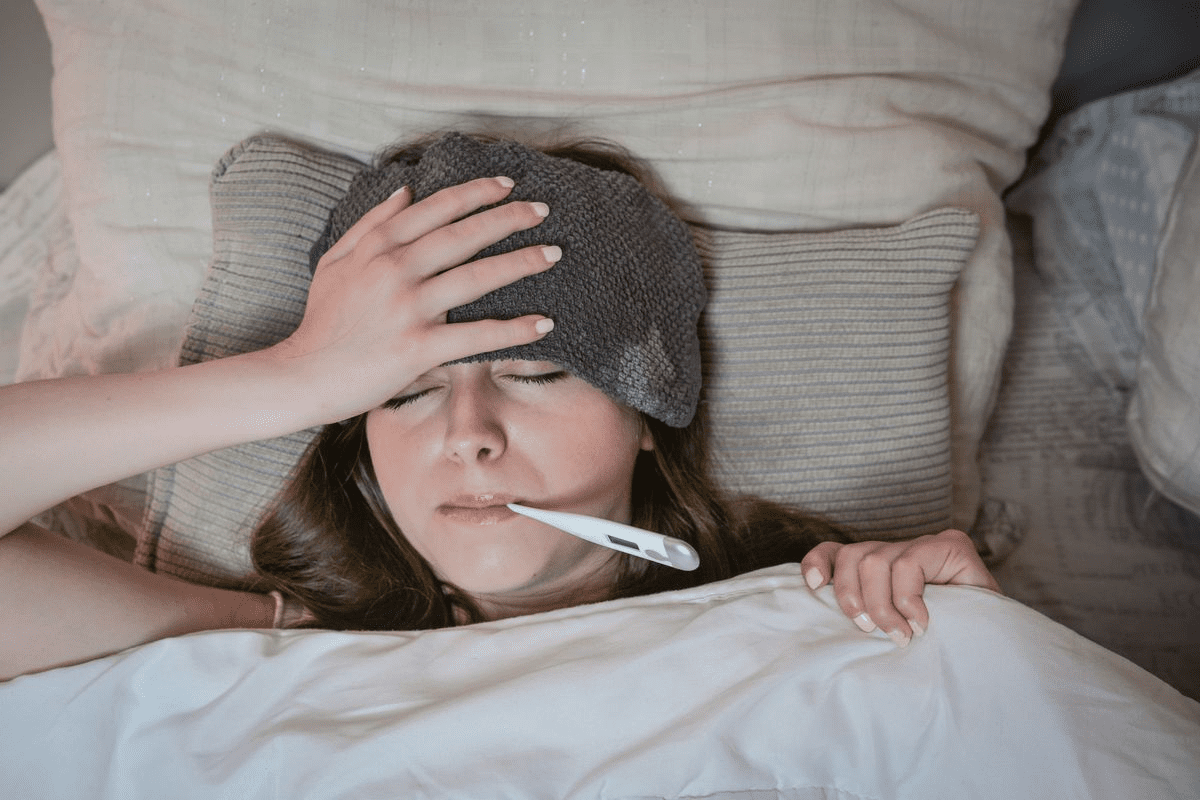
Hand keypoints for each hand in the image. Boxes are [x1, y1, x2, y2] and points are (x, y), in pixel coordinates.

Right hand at [267, 176, 559, 422]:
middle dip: (509, 218)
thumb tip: (405, 191)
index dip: (476, 193)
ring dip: (521, 263)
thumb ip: (370, 224)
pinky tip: (543, 323)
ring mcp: (408, 308)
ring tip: (554, 254)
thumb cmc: (322, 322)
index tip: (507, 184)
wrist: (302, 375)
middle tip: (543, 209)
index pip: (437, 209)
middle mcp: (396, 269)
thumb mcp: (334, 262)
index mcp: (379, 247)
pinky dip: (513, 330)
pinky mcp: (418, 347)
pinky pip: (476, 335)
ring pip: (477, 277)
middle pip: (464, 235)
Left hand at [800, 529, 1000, 646]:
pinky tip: (922, 621)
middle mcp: (902, 549)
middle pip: (852, 557)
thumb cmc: (939, 646)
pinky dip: (908, 598)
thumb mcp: (891, 629)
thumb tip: (821, 606)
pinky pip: (908, 564)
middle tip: (871, 632)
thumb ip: (865, 613)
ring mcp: (928, 544)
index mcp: (882, 565)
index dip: (819, 562)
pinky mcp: (952, 545)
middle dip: (852, 599)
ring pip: (874, 561)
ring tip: (901, 634)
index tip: (812, 586)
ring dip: (882, 605)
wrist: (993, 652)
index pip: (838, 551)